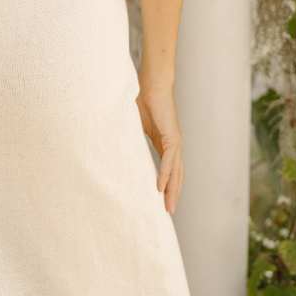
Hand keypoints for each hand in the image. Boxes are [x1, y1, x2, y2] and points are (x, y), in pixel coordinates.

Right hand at [136, 78, 182, 214]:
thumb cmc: (144, 99)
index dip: (168, 184)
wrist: (153, 83)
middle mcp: (173, 144)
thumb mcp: (135, 124)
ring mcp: (174, 140)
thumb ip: (132, 136)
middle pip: (176, 174)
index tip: (161, 200)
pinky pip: (168, 160)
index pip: (169, 168)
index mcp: (165, 142)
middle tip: (168, 212)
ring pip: (175, 171)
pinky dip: (165, 174)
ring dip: (171, 190)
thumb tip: (118, 143)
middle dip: (173, 194)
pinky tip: (161, 187)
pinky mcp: (171, 136)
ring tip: (167, 206)